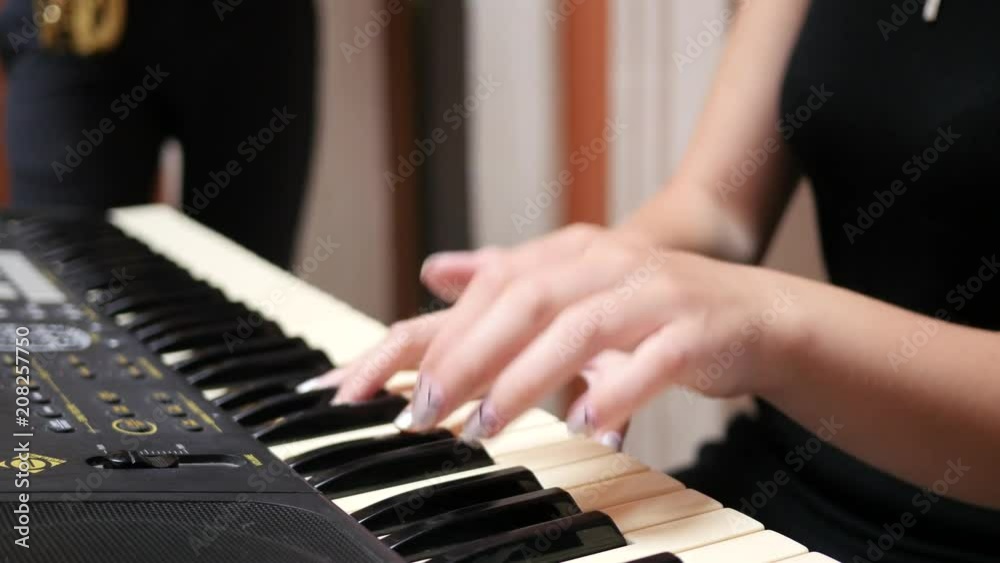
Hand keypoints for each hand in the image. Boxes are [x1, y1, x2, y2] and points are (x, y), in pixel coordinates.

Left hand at [303, 224, 800, 445]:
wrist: (753, 313)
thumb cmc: (653, 309)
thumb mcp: (575, 286)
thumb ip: (505, 278)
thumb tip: (434, 270)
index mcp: (567, 254)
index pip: (482, 289)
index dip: (425, 334)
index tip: (365, 384)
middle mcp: (602, 264)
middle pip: (521, 301)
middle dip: (463, 359)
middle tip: (421, 414)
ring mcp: (650, 293)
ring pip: (578, 327)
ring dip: (527, 378)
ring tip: (486, 427)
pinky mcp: (695, 329)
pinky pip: (654, 359)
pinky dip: (618, 390)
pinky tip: (587, 425)